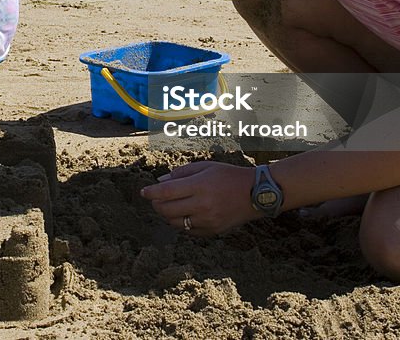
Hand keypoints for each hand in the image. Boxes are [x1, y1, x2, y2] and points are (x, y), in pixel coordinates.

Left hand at [140, 161, 256, 235]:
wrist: (256, 193)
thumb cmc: (229, 176)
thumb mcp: (205, 167)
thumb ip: (181, 173)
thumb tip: (160, 182)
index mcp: (199, 186)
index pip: (166, 192)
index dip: (151, 193)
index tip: (144, 192)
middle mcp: (202, 205)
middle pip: (166, 210)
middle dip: (156, 204)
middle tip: (155, 198)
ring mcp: (207, 221)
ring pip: (175, 223)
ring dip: (167, 214)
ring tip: (169, 206)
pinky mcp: (212, 231)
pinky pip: (188, 231)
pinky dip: (181, 223)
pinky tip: (183, 214)